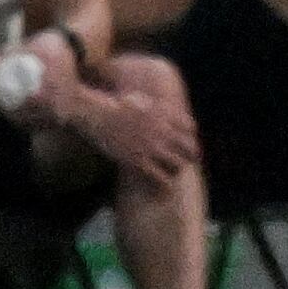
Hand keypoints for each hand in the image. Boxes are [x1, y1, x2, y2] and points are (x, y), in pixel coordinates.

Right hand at [52, 53, 197, 181]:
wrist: (97, 114)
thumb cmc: (114, 105)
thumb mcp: (140, 99)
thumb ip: (153, 106)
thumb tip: (159, 109)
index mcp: (164, 115)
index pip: (191, 128)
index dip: (190, 138)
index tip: (186, 145)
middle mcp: (162, 131)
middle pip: (189, 147)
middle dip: (190, 156)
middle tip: (185, 162)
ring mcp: (151, 146)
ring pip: (178, 164)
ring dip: (177, 170)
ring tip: (174, 175)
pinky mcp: (139, 160)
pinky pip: (161, 177)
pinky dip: (166, 184)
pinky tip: (165, 189)